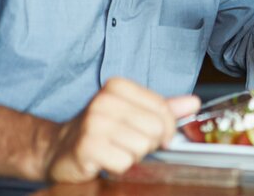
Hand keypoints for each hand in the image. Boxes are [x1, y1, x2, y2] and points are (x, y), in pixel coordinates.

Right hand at [44, 78, 198, 182]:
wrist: (59, 148)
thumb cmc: (101, 129)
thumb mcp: (133, 112)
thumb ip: (164, 108)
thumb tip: (194, 103)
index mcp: (118, 86)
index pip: (163, 109)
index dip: (166, 127)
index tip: (157, 134)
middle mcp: (104, 101)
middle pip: (155, 128)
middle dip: (147, 143)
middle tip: (128, 142)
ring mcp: (94, 123)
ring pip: (142, 147)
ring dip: (132, 155)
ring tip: (116, 150)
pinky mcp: (87, 147)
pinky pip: (124, 162)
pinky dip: (119, 166)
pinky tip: (106, 160)